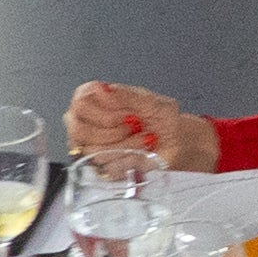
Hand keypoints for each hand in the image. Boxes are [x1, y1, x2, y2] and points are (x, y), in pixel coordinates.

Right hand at [65, 81, 219, 174]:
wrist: (178, 140)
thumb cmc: (163, 117)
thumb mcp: (150, 100)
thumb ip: (125, 95)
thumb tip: (102, 89)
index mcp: (96, 100)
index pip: (79, 104)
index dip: (101, 112)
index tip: (125, 113)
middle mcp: (90, 122)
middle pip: (79, 130)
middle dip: (112, 130)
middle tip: (134, 125)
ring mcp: (96, 146)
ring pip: (94, 150)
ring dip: (127, 144)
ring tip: (146, 136)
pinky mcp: (106, 166)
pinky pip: (108, 167)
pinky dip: (131, 158)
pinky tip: (143, 151)